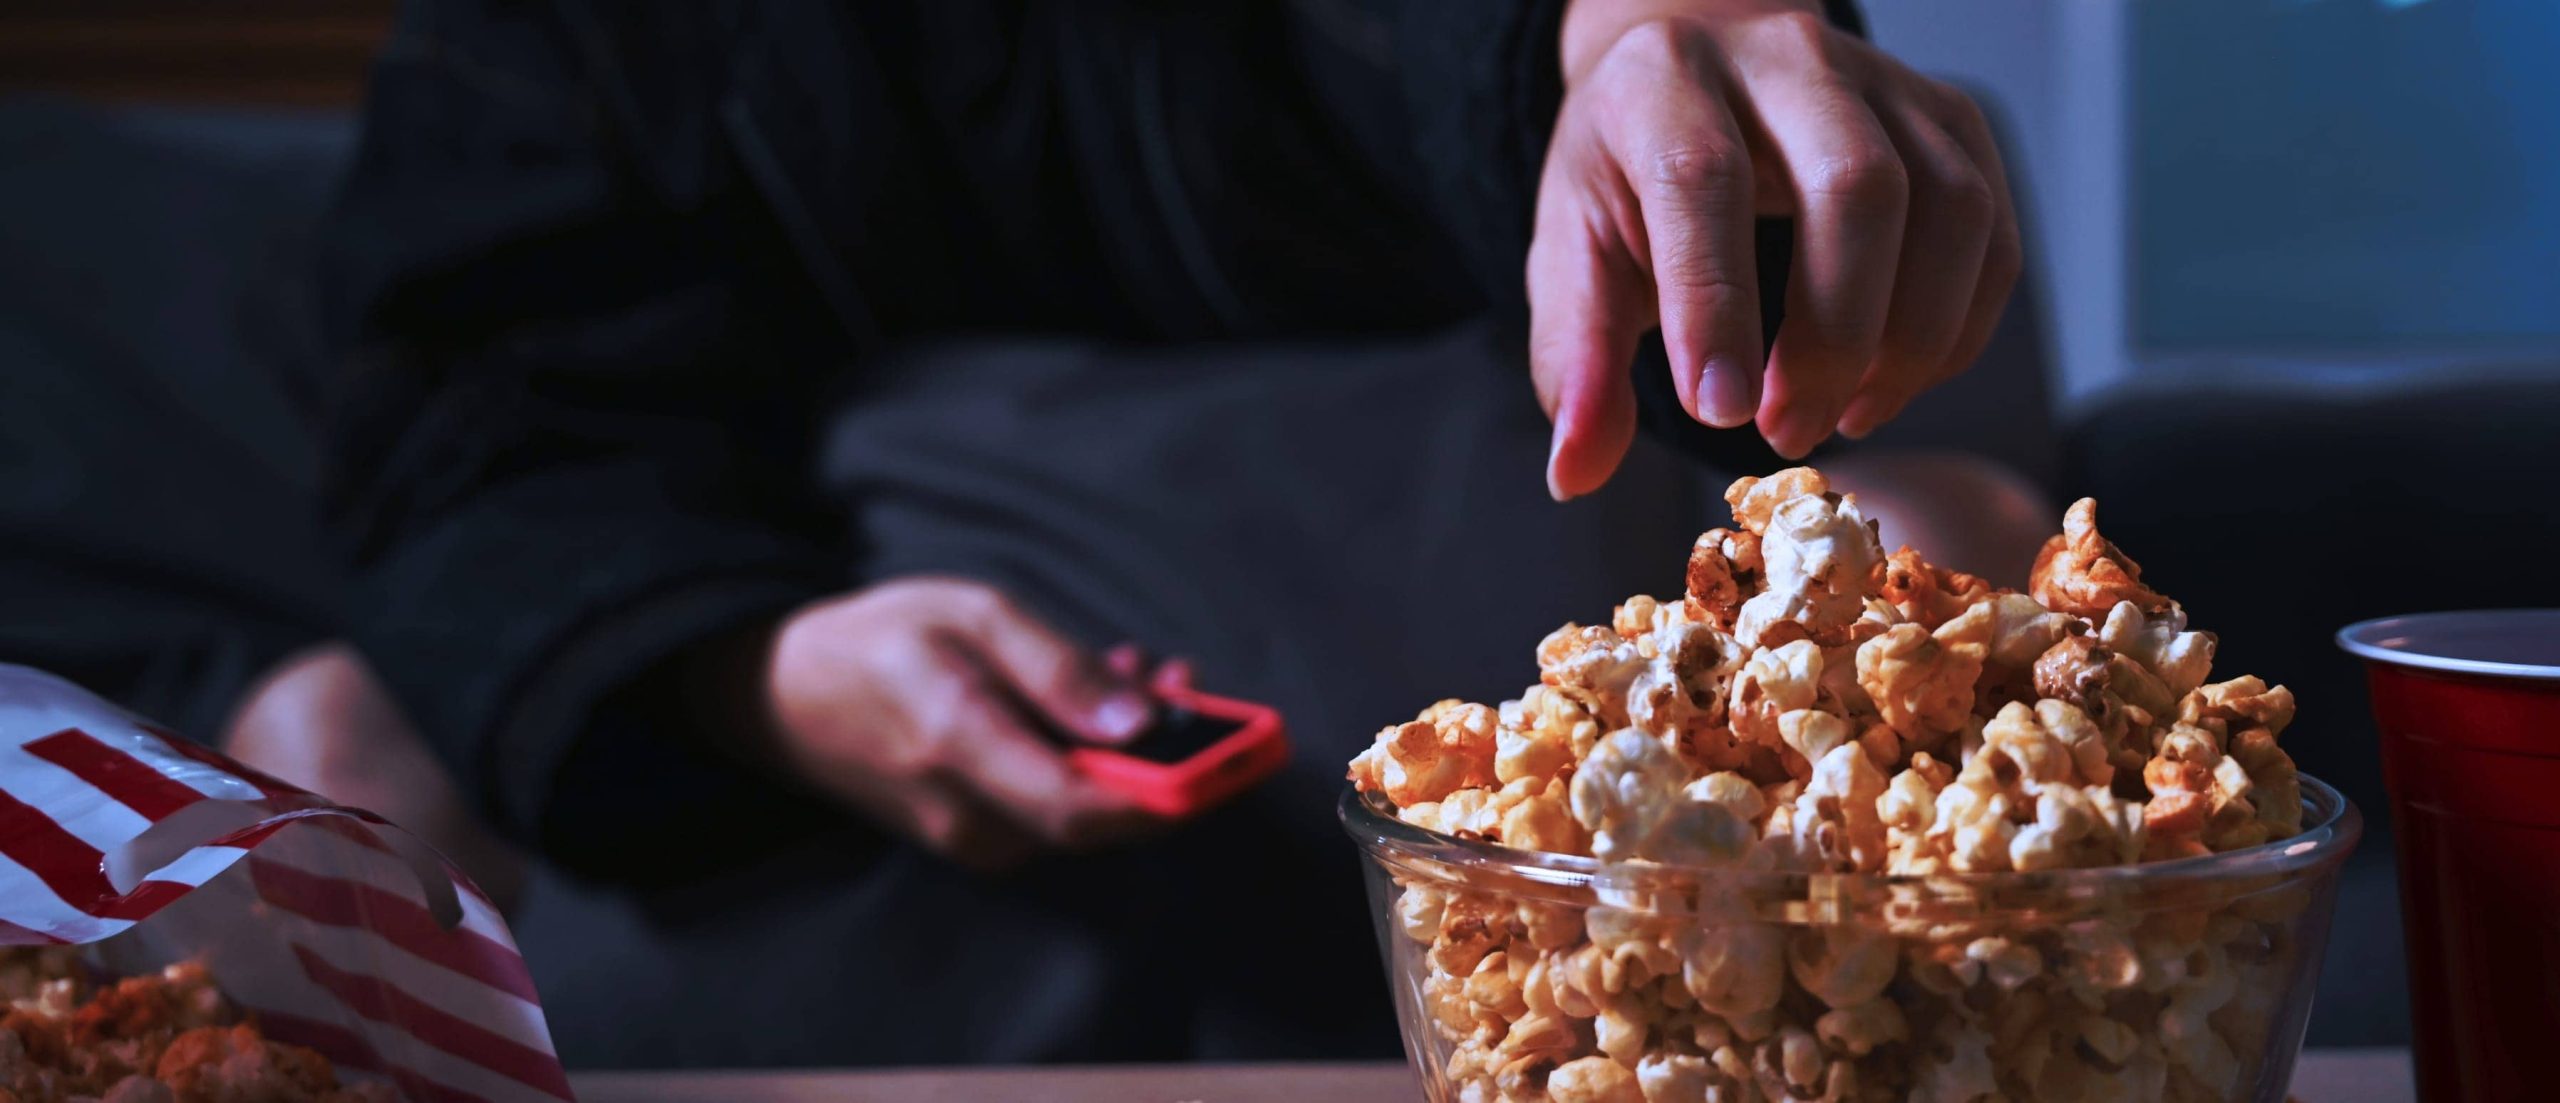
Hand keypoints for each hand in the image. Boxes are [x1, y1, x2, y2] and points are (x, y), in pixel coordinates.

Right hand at [760, 577, 1167, 868]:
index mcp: (959, 744)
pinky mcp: (979, 840)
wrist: (785, 697)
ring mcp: (971, 839)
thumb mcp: (971, 613)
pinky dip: (1093, 761)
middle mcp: (968, 814)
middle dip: (1161, 754)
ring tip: (1130, 670)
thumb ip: (1058, 669)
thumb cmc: (879, 641)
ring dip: (1129, 751)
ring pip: (1086, 813)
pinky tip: (1093, 704)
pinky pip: (1059, 812)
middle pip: (1103, 817)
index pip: (1084, 807)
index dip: (1168, 794)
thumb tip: (1144, 724)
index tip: (1228, 755)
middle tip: (1179, 677)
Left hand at [1531, 0, 2020, 495]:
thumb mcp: (1574, 254)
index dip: (1715, 303)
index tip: (1719, 414)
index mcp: (1664, 81)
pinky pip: (1990, 229)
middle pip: (1856, 183)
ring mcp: (1882, 83)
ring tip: (1840, 416)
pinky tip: (1891, 383)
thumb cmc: (1631, 174)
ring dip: (1908, 340)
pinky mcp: (1948, 119)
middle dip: (1833, 333)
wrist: (1696, 80)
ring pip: (1947, 206)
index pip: (1700, 177)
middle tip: (1787, 429)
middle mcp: (1784, 59)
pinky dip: (1956, 328)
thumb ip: (1575, 360)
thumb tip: (1578, 470)